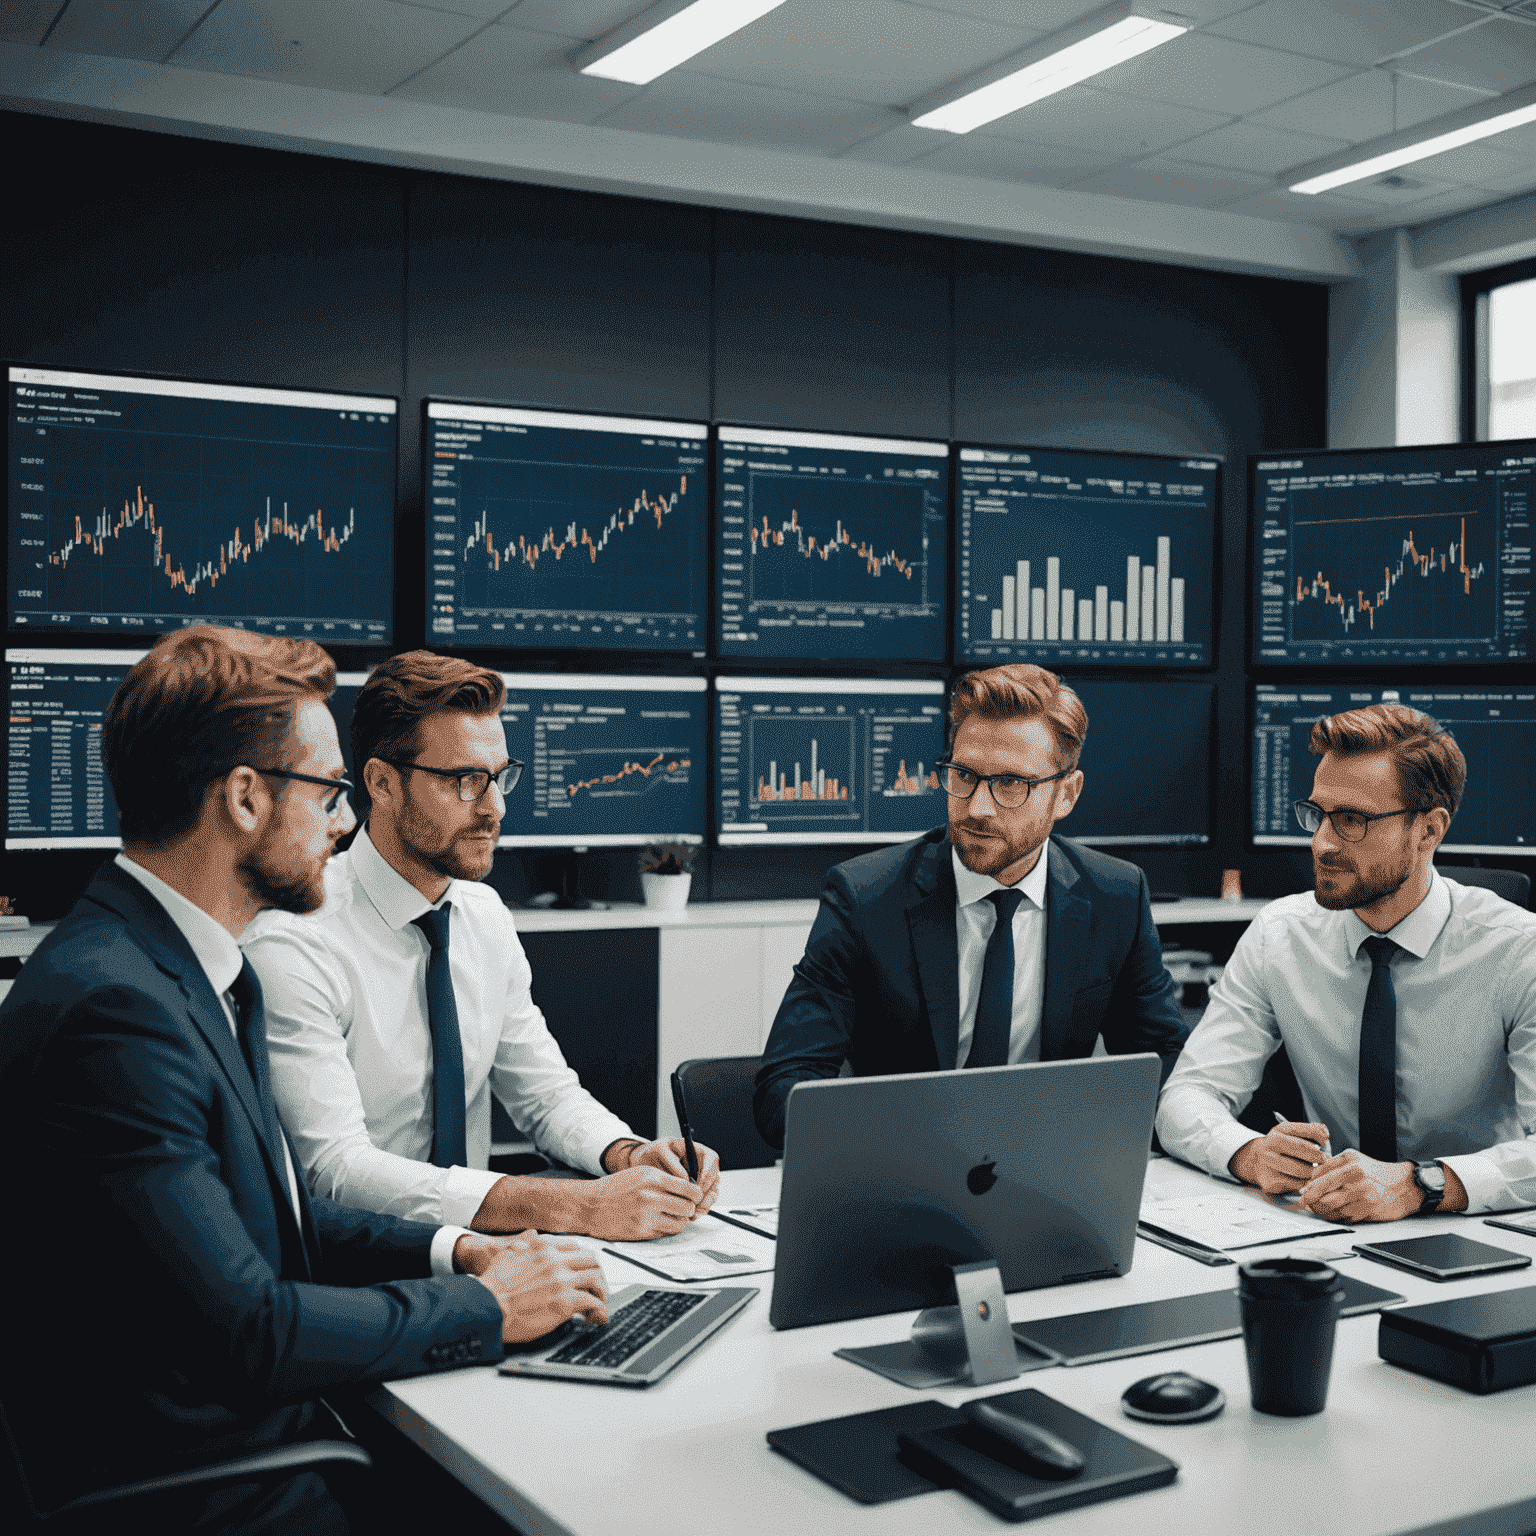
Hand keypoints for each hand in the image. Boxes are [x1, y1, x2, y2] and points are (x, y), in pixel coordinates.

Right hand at [460, 1230, 608, 1342]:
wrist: (486, 1307)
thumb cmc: (492, 1286)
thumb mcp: (506, 1253)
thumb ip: (522, 1242)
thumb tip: (531, 1235)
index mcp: (543, 1248)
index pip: (574, 1247)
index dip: (581, 1260)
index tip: (583, 1270)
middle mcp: (555, 1260)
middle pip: (591, 1260)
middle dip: (597, 1274)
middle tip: (596, 1287)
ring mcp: (561, 1280)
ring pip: (596, 1279)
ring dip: (600, 1291)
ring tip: (598, 1302)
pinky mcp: (565, 1302)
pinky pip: (592, 1302)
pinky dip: (597, 1310)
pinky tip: (594, 1316)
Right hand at [579, 1164, 704, 1240]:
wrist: (590, 1205)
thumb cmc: (615, 1188)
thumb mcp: (641, 1173)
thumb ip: (665, 1179)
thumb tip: (688, 1187)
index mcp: (652, 1179)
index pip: (688, 1188)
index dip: (696, 1193)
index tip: (696, 1195)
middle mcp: (650, 1197)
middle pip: (687, 1207)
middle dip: (690, 1208)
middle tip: (686, 1207)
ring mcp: (646, 1217)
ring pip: (680, 1224)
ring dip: (681, 1221)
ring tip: (674, 1216)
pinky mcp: (642, 1232)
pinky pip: (666, 1233)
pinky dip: (667, 1229)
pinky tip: (661, 1222)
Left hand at [627, 1137, 720, 1216]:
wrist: (643, 1164)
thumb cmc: (652, 1153)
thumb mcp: (660, 1151)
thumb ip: (673, 1163)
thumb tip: (685, 1178)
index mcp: (695, 1150)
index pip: (711, 1158)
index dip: (708, 1172)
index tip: (698, 1184)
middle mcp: (701, 1165)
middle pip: (714, 1178)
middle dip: (708, 1192)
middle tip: (697, 1202)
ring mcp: (699, 1179)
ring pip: (712, 1192)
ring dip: (706, 1203)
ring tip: (695, 1212)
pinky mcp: (693, 1192)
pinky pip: (704, 1201)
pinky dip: (700, 1210)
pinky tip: (693, 1215)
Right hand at [1228, 1121, 1330, 1194]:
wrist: (1254, 1160)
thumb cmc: (1281, 1148)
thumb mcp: (1292, 1135)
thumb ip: (1311, 1132)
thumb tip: (1324, 1134)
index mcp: (1280, 1130)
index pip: (1308, 1130)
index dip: (1321, 1136)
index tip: (1325, 1141)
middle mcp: (1271, 1143)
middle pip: (1304, 1149)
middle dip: (1319, 1157)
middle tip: (1324, 1162)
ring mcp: (1268, 1162)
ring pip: (1302, 1171)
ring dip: (1313, 1173)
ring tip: (1315, 1172)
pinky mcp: (1270, 1181)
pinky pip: (1297, 1185)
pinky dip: (1305, 1185)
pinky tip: (1305, 1181)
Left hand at [1297, 1151, 1424, 1222]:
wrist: (1405, 1186)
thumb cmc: (1377, 1172)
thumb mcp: (1353, 1159)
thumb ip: (1331, 1166)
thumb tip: (1311, 1178)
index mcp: (1350, 1163)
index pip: (1321, 1177)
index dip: (1308, 1187)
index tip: (1302, 1192)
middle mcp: (1357, 1179)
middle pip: (1324, 1195)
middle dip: (1311, 1201)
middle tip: (1305, 1203)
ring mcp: (1364, 1196)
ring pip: (1332, 1209)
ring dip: (1322, 1211)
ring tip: (1318, 1208)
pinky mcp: (1369, 1211)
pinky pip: (1345, 1217)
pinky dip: (1337, 1217)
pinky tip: (1335, 1212)